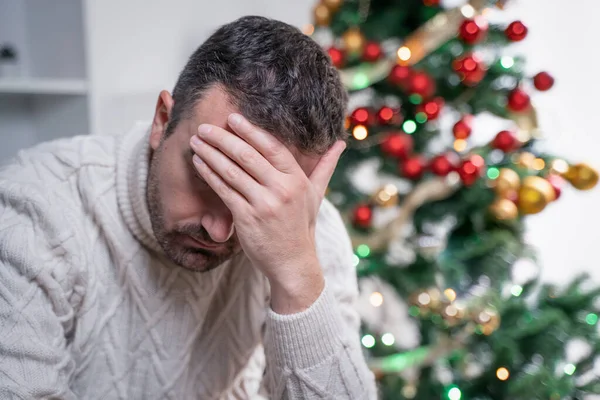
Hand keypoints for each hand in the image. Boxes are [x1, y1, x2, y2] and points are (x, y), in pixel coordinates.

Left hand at [190, 113, 345, 312]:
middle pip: (247, 155)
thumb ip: (325, 167)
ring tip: (196, 142)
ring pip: (231, 171)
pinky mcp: (247, 218)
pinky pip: (224, 191)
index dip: (250, 131)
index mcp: (298, 180)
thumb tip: (340, 144)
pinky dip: (209, 175)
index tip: (233, 118)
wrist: (293, 263)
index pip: (272, 147)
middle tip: (205, 127)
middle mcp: (282, 189)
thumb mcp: (316, 196)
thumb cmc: (302, 227)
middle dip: (223, 138)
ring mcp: (263, 204)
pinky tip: (199, 164)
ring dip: (211, 154)